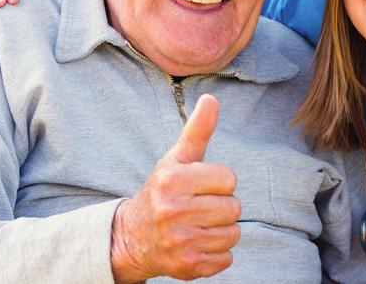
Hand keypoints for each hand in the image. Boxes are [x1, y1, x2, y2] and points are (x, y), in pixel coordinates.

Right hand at [110, 95, 240, 282]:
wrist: (132, 238)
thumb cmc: (161, 191)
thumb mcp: (175, 159)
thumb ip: (197, 131)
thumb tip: (212, 98)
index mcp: (172, 180)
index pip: (229, 178)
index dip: (219, 182)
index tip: (201, 186)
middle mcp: (173, 211)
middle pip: (233, 207)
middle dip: (221, 206)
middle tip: (199, 207)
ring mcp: (181, 241)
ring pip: (233, 233)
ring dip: (221, 230)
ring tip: (199, 225)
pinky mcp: (188, 266)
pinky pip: (227, 258)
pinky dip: (217, 253)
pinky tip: (197, 243)